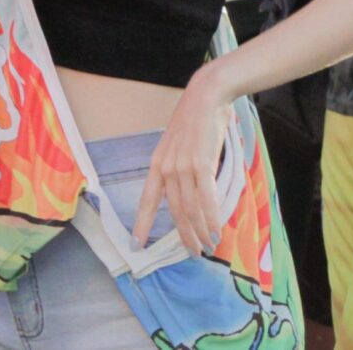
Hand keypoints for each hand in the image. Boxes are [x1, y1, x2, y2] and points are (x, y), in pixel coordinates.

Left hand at [133, 65, 233, 254]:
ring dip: (200, 231)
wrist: (205, 99)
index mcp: (157, 164)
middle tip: (193, 252)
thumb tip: (192, 194)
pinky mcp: (201, 165)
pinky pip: (206, 199)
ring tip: (208, 245)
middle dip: (183, 235)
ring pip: (190, 209)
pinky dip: (211, 218)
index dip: (143, 223)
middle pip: (174, 211)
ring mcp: (183, 167)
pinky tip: (216, 230)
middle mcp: (166, 168)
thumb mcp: (180, 148)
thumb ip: (182, 170)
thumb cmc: (195, 124)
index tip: (136, 244)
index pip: (148, 199)